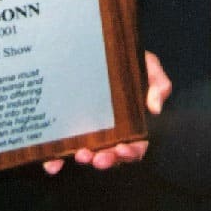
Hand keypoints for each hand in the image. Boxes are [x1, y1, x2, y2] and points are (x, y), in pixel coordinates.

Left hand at [43, 51, 171, 174]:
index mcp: (132, 123)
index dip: (131, 152)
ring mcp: (89, 130)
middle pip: (112, 155)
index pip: (136, 146)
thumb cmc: (130, 61)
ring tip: (81, 154)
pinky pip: (63, 148)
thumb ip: (159, 84)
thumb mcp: (149, 67)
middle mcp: (111, 131)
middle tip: (99, 158)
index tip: (123, 148)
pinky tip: (52, 162)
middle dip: (107, 160)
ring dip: (85, 160)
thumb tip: (155, 108)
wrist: (107, 48)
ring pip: (88, 154)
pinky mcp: (69, 126)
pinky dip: (57, 159)